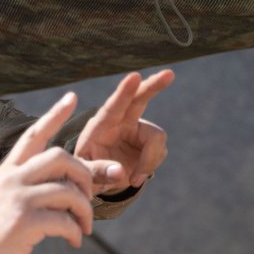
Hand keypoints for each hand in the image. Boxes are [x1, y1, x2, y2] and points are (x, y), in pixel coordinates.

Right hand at [0, 92, 120, 253]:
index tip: (72, 98)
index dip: (54, 115)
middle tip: (89, 196)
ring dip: (85, 210)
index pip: (32, 136)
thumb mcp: (3, 205)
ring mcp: (16, 200)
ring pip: (68, 191)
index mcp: (5, 172)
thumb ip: (28, 191)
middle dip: (84, 174)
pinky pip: (65, 221)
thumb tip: (65, 188)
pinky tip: (74, 242)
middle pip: (61, 157)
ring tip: (85, 227)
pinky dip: (77, 233)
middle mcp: (10, 180)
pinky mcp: (23, 224)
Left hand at [75, 69, 173, 189]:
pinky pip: (159, 152)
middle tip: (168, 74)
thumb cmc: (85, 171)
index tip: (134, 76)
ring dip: (150, 160)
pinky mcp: (150, 142)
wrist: (98, 179)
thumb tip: (120, 172)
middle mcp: (120, 122)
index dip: (124, 92)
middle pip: (139, 99)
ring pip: (156, 138)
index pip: (113, 106)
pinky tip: (136, 176)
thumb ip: (97, 172)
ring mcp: (137, 131)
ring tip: (134, 180)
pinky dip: (150, 167)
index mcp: (100, 125)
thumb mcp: (84, 173)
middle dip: (153, 86)